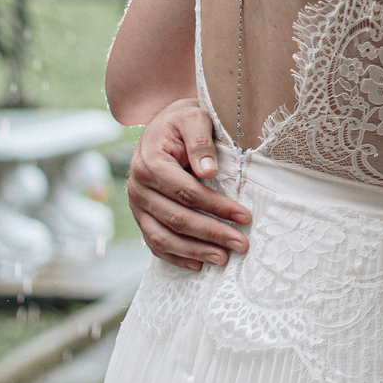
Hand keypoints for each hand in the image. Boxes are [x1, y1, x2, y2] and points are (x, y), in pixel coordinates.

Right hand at [127, 98, 250, 269]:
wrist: (164, 124)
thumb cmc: (183, 121)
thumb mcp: (194, 119)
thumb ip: (201, 142)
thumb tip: (209, 171)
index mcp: (150, 163)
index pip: (187, 192)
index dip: (216, 207)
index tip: (244, 216)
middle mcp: (138, 187)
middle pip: (176, 218)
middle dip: (211, 234)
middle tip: (241, 244)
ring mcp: (137, 205)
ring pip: (162, 237)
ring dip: (194, 251)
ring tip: (223, 259)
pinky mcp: (141, 216)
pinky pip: (154, 242)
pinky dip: (175, 256)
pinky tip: (199, 264)